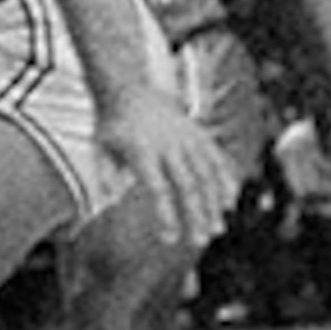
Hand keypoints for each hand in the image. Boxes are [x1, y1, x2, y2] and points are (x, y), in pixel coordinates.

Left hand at [101, 99, 243, 254]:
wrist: (127, 88)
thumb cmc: (112, 125)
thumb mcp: (100, 147)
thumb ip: (105, 175)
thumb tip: (110, 200)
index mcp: (142, 152)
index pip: (159, 190)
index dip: (167, 216)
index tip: (170, 239)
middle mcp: (168, 145)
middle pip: (188, 185)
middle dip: (197, 216)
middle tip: (200, 242)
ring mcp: (186, 138)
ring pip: (207, 174)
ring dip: (214, 204)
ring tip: (217, 229)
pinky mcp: (198, 132)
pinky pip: (217, 158)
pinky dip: (225, 179)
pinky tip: (230, 202)